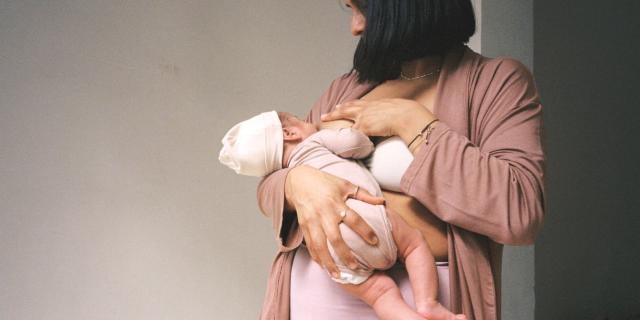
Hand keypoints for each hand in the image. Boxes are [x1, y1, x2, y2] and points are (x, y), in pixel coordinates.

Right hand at [285, 165, 383, 277]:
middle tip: (356, 267)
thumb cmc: (325, 182)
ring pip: (320, 246)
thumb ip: (364, 195)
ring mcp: (312, 221)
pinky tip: (324, 268)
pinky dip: (316, 258)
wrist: (298, 181)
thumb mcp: (346, 184)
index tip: (375, 242)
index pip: (353, 219)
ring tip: (337, 275)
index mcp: (336, 202)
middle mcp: (324, 213)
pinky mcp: (304, 226)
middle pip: (335, 238)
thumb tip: (383, 202)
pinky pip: (310, 245)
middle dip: (345, 254)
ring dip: (328, 262)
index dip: (364, 230)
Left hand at [320, 98, 435, 141]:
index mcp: (374, 104)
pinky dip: (346, 138)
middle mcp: (366, 109)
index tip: (341, 105)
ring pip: (345, 118)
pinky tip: (339, 141)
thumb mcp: (396, 109)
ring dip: (334, 118)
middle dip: (335, 112)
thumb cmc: (406, 113)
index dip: (349, 105)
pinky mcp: (364, 127)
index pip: (358, 104)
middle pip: (347, 108)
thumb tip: (395, 118)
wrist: (407, 115)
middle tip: (326, 113)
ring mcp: (363, 118)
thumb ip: (390, 113)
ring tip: (325, 119)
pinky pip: (352, 134)